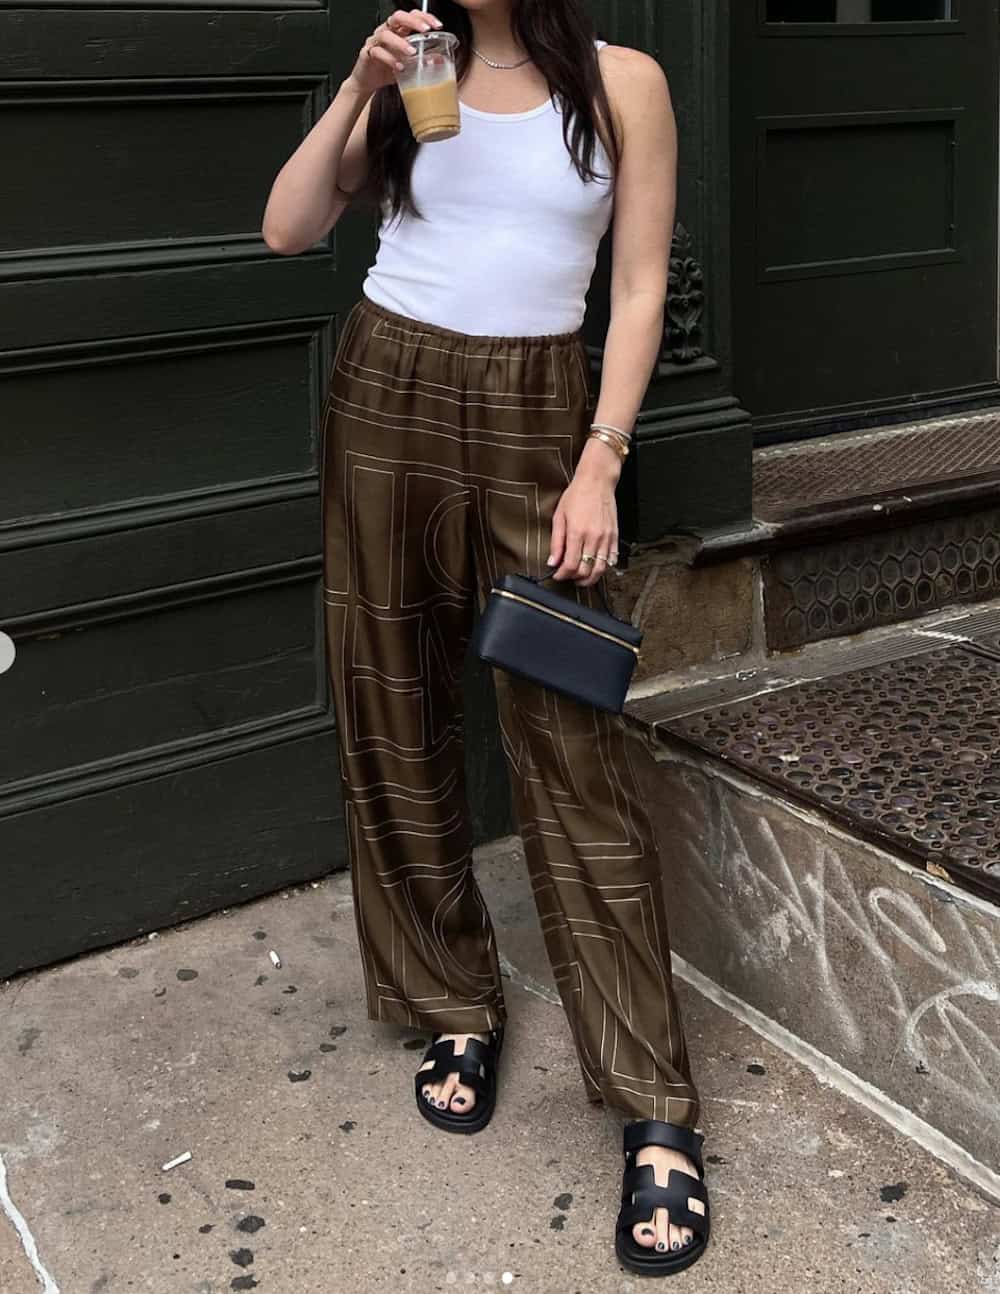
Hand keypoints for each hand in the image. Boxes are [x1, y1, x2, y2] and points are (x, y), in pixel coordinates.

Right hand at [347, 8, 443, 97]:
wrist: (367, 81)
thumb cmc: (388, 69)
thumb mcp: (408, 64)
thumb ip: (422, 60)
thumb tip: (439, 60)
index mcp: (398, 31)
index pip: (411, 15)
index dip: (424, 17)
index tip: (437, 25)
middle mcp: (386, 31)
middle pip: (398, 17)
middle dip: (413, 21)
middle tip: (425, 30)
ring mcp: (375, 41)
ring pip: (386, 34)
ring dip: (401, 43)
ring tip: (412, 52)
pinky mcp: (367, 54)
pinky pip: (378, 53)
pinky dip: (390, 60)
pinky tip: (399, 67)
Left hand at [547, 462, 619, 588]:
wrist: (597, 481)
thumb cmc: (577, 495)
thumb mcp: (559, 516)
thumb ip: (556, 541)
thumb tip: (552, 561)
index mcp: (577, 532)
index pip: (570, 565)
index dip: (562, 575)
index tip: (557, 575)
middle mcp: (593, 537)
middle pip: (586, 571)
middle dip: (574, 578)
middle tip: (568, 576)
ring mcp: (606, 538)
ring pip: (600, 569)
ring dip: (589, 578)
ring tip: (581, 577)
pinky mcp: (614, 536)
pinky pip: (611, 559)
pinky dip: (603, 567)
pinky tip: (594, 566)